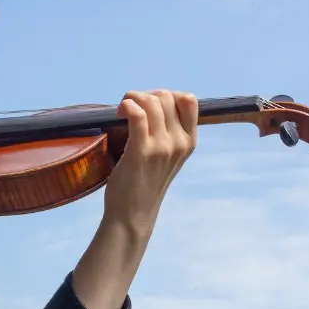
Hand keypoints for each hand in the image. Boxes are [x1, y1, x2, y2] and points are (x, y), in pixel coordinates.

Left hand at [103, 89, 197, 234]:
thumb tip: (154, 103)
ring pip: (151, 102)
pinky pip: (137, 114)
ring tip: (122, 110)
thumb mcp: (168, 156)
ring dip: (132, 98)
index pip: (190, 100)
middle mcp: (179, 142)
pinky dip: (127, 106)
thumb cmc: (145, 183)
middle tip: (130, 108)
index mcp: (189, 141)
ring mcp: (162, 147)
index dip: (167, 95)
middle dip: (145, 95)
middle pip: (166, 96)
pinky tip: (118, 113)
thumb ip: (168, 133)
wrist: (133, 213)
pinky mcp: (141, 151)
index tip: (150, 106)